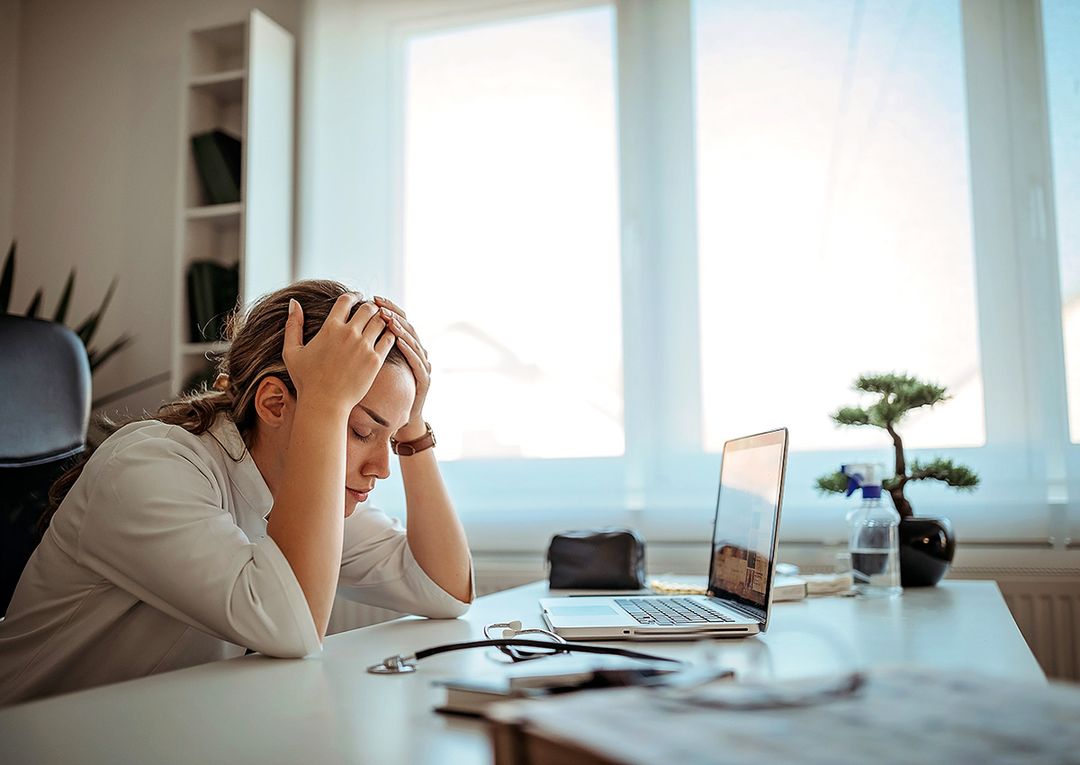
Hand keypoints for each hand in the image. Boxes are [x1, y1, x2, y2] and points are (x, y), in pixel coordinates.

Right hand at [282, 295, 396, 412]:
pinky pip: (389, 338)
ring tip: (380, 321)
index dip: (354, 295)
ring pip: (381, 321)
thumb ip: (292, 325)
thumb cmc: (306, 379)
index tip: (358, 297)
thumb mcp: (292, 351)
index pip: (346, 300)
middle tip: (371, 310)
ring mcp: (364, 346)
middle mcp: (349, 334)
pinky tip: (388, 335)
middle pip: (368, 308)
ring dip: (381, 318)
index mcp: (330, 328)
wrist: (324, 403)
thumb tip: (294, 302)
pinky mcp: (375, 360)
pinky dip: (391, 333)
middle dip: (370, 306)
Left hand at [373, 296, 430, 438]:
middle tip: (380, 306)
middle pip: (407, 325)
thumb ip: (366, 346)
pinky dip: (408, 349)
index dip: (387, 307)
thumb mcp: (373, 366)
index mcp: (403, 346)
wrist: (399, 420)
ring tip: (388, 320)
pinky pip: (417, 361)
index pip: (397, 319)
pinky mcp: (423, 379)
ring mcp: (422, 364)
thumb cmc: (383, 393)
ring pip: (413, 341)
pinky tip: (398, 341)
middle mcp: (415, 351)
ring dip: (400, 329)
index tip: (372, 298)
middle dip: (394, 314)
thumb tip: (346, 327)